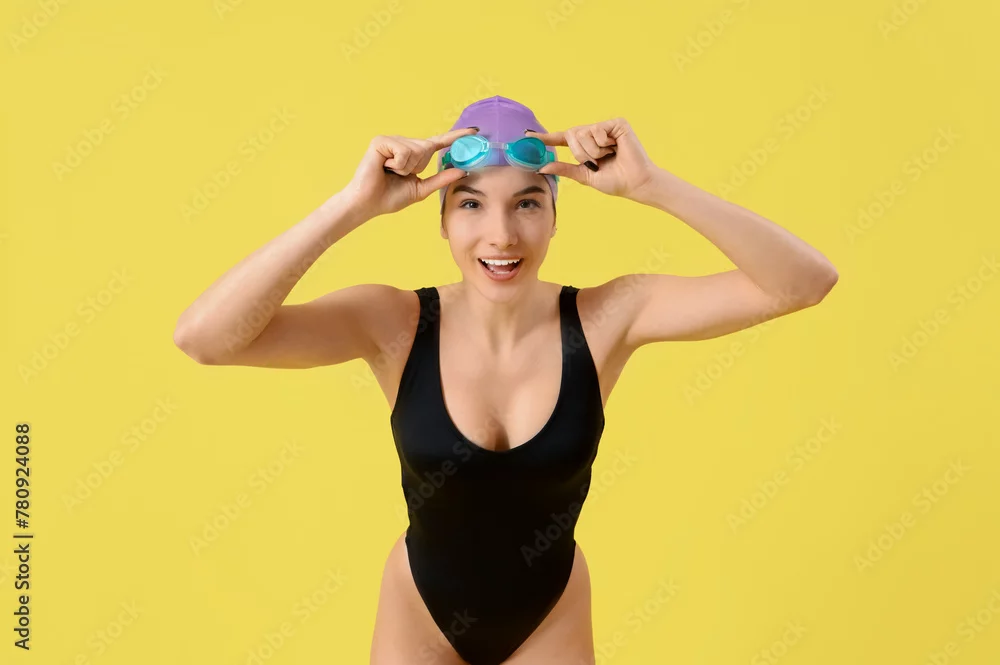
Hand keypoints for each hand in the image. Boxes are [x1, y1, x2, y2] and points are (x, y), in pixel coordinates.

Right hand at [343, 128, 477, 218]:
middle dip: (417, 167)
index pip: (438, 143)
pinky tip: (384, 167)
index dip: (456, 136)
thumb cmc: (390, 197)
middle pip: (427, 148)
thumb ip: (441, 179)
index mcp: (413, 154)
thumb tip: (463, 170)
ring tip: (389, 172)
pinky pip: (403, 151)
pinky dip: (397, 164)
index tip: (475, 130)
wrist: (368, 204)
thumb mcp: (421, 189)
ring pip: (416, 150)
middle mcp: (403, 143)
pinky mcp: (381, 140)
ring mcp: (392, 140)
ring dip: (406, 168)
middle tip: (398, 176)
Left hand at [529, 118, 657, 200]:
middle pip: (572, 135)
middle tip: (596, 162)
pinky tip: (616, 148)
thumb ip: (564, 169)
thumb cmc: (614, 180)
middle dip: (580, 153)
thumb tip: (541, 167)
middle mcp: (594, 134)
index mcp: (585, 146)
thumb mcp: (584, 176)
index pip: (562, 139)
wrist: (635, 182)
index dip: (545, 137)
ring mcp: (605, 127)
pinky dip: (604, 143)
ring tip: (609, 156)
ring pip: (583, 133)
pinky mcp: (616, 124)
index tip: (527, 135)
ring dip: (593, 151)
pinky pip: (597, 130)